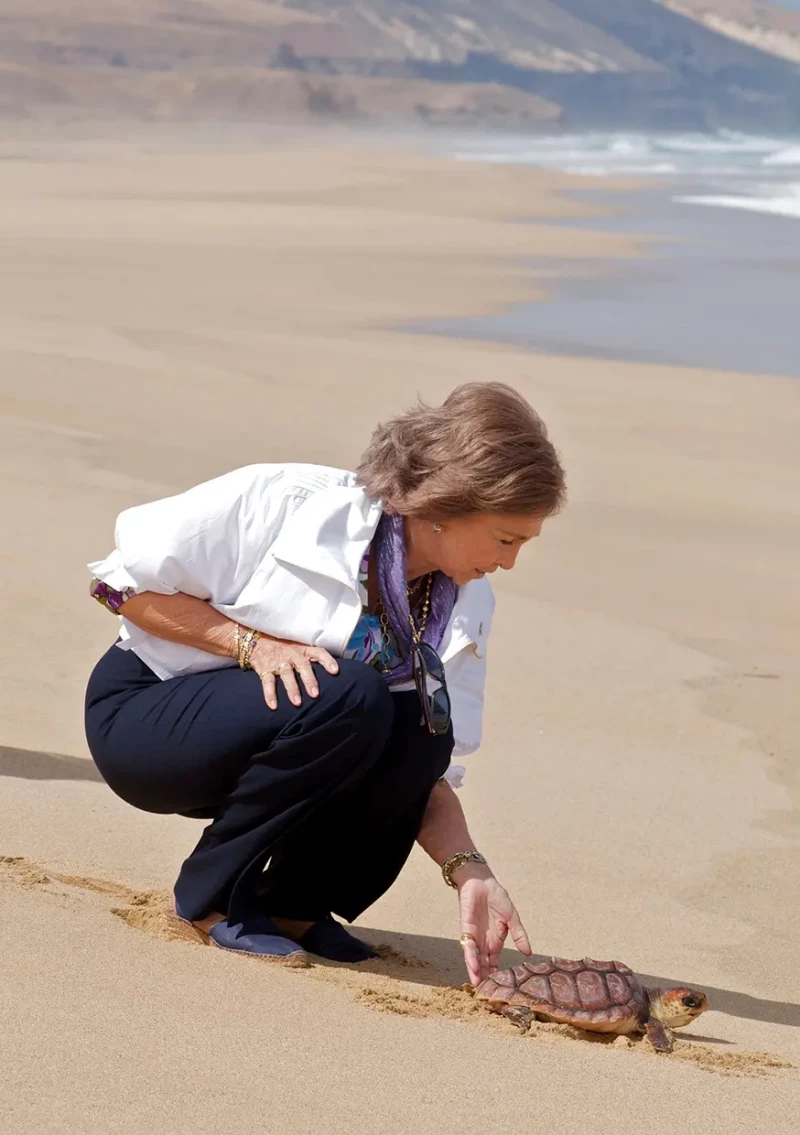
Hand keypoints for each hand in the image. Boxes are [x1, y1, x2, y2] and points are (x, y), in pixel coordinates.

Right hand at [249, 634, 338, 708]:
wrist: (256, 640)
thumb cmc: (284, 646)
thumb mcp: (298, 646)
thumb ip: (311, 657)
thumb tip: (333, 672)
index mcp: (302, 649)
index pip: (318, 652)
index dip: (327, 660)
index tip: (335, 671)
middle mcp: (292, 655)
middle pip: (303, 666)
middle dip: (309, 680)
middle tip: (315, 694)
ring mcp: (278, 662)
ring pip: (286, 675)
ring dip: (292, 689)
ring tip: (297, 703)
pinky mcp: (264, 669)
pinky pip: (267, 683)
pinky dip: (269, 695)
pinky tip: (273, 706)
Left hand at [455, 864, 531, 985]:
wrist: (481, 881)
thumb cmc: (496, 897)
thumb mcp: (512, 917)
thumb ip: (519, 934)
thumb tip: (529, 952)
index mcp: (495, 941)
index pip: (494, 962)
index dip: (496, 975)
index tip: (499, 990)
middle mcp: (484, 942)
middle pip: (483, 965)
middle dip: (484, 979)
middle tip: (486, 996)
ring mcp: (475, 936)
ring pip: (474, 959)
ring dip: (476, 972)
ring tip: (479, 986)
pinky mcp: (466, 929)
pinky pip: (468, 946)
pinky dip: (471, 957)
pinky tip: (474, 968)